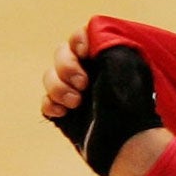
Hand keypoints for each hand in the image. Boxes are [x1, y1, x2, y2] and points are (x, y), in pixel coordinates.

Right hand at [40, 34, 169, 175]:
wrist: (126, 143)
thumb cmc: (130, 102)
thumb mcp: (123, 61)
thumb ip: (104, 41)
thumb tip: (89, 32)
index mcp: (104, 60)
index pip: (79, 38)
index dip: (77, 42)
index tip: (86, 52)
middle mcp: (89, 74)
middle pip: (60, 55)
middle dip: (66, 67)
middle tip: (83, 84)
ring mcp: (75, 95)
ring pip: (49, 77)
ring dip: (58, 87)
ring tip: (76, 103)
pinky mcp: (66, 116)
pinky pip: (45, 102)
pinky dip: (51, 104)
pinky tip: (63, 112)